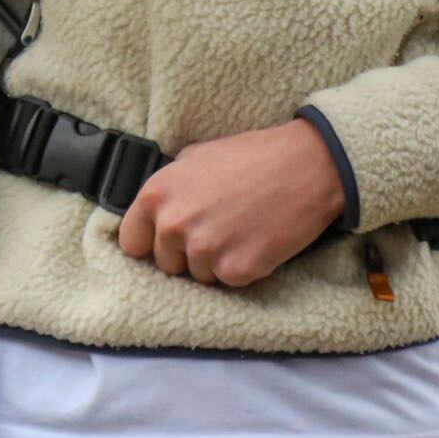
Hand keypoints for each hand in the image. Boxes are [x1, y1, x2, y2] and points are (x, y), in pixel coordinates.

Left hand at [115, 118, 345, 288]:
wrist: (307, 164)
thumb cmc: (254, 156)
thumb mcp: (197, 156)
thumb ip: (170, 188)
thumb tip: (155, 215)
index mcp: (157, 194)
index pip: (131, 243)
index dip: (152, 242)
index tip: (170, 240)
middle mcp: (174, 225)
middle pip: (166, 265)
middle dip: (188, 252)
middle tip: (219, 226)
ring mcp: (205, 250)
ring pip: (198, 276)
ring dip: (217, 260)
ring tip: (242, 228)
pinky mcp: (236, 270)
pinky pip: (229, 282)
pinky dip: (244, 267)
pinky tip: (258, 239)